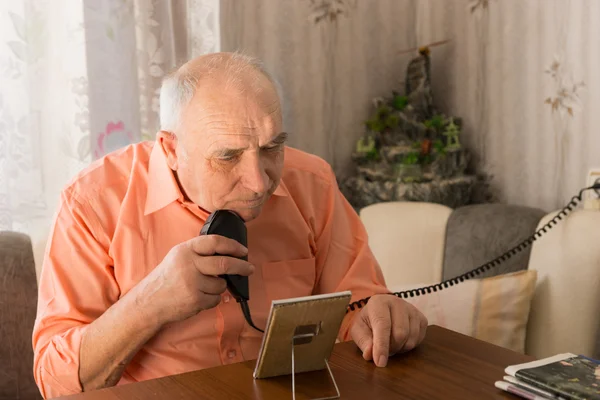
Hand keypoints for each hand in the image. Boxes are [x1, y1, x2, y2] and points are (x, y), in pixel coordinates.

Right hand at [135, 235, 253, 325]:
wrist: (150, 301)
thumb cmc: (167, 278)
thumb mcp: (179, 256)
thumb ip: (199, 253)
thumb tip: (229, 254)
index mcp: (186, 250)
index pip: (215, 242)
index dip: (233, 245)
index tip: (243, 251)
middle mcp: (189, 264)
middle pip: (225, 263)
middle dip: (241, 267)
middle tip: (249, 269)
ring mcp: (192, 283)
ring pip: (221, 284)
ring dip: (219, 287)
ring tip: (204, 288)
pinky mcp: (195, 299)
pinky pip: (215, 299)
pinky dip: (212, 299)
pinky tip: (199, 297)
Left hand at [350, 294, 426, 366]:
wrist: (381, 311)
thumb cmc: (369, 321)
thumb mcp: (359, 329)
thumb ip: (363, 341)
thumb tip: (370, 354)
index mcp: (378, 303)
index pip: (383, 325)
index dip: (381, 346)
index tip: (380, 363)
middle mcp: (397, 302)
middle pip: (400, 334)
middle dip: (391, 348)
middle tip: (383, 350)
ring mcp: (412, 310)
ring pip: (411, 338)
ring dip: (400, 348)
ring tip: (391, 344)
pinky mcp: (422, 318)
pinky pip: (419, 339)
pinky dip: (409, 345)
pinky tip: (401, 341)